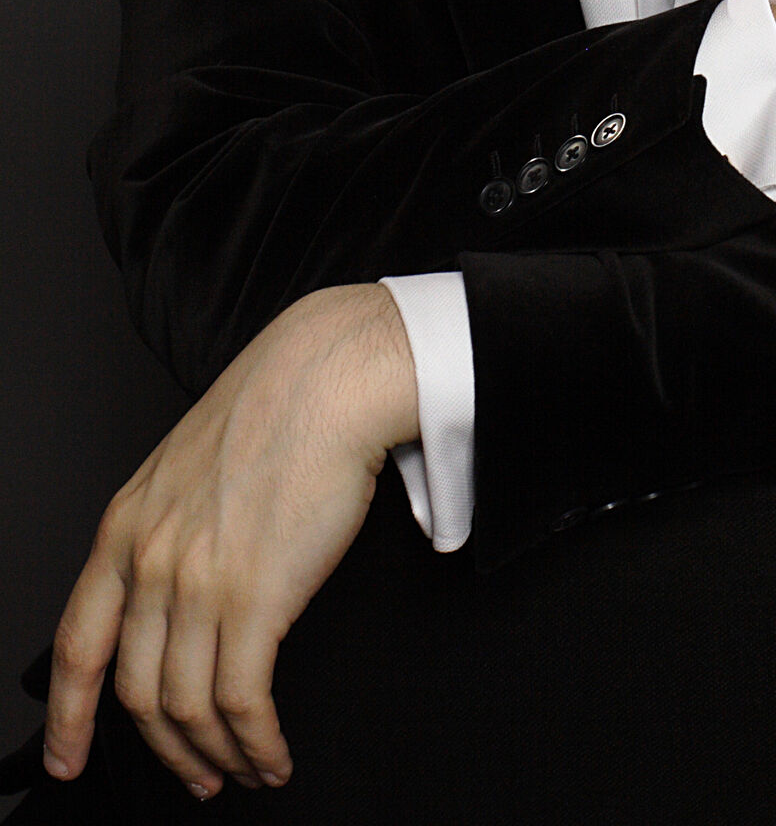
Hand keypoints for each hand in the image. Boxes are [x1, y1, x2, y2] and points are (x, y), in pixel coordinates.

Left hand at [43, 282, 416, 800]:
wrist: (328, 378)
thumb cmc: (276, 407)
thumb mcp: (186, 464)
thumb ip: (169, 527)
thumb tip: (179, 594)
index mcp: (126, 525)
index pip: (78, 643)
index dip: (69, 715)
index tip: (69, 759)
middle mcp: (151, 559)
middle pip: (138, 691)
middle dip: (167, 751)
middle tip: (195, 776)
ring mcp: (199, 582)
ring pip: (189, 707)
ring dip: (218, 755)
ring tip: (246, 768)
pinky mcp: (256, 598)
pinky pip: (243, 701)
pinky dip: (256, 742)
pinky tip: (272, 751)